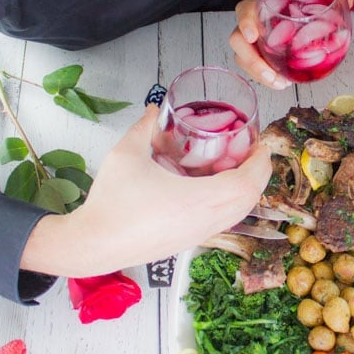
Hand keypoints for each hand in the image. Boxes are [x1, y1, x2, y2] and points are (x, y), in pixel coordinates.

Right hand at [22, 105, 272, 275]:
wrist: (93, 244)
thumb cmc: (111, 202)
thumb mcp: (126, 154)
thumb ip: (142, 127)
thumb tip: (153, 109)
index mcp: (197, 200)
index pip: (246, 184)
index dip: (260, 163)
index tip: (260, 145)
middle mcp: (205, 221)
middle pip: (249, 200)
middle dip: (258, 174)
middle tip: (252, 152)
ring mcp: (198, 235)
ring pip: (237, 214)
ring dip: (244, 190)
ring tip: (235, 167)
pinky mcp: (189, 242)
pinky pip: (222, 221)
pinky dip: (229, 203)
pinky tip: (213, 187)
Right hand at [229, 0, 353, 88]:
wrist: (283, 10)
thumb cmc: (291, 3)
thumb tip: (350, 0)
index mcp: (258, 6)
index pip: (243, 11)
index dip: (245, 23)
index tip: (252, 36)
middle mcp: (250, 24)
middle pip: (237, 41)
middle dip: (252, 60)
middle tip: (270, 74)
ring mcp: (251, 42)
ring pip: (244, 59)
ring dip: (260, 74)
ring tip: (279, 83)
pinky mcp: (256, 55)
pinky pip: (255, 68)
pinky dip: (267, 77)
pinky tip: (282, 83)